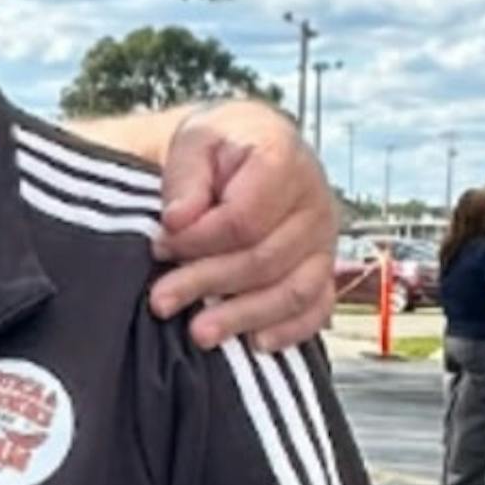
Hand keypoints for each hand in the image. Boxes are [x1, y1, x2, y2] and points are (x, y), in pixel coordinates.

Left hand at [147, 101, 333, 351]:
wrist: (243, 150)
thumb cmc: (215, 149)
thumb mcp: (193, 142)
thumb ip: (185, 176)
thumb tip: (179, 218)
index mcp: (284, 158)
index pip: (245, 217)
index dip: (198, 239)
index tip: (160, 246)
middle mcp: (315, 200)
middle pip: (265, 258)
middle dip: (207, 283)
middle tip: (160, 300)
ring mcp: (323, 239)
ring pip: (293, 289)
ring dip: (243, 316)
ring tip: (198, 333)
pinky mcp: (322, 266)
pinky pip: (317, 306)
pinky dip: (290, 329)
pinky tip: (256, 343)